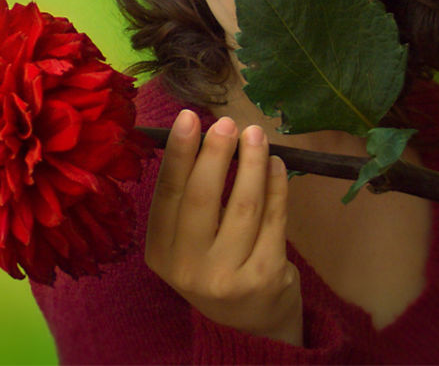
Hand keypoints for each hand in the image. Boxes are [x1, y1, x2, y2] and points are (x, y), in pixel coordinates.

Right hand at [145, 110, 302, 345]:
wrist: (250, 321)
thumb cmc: (214, 263)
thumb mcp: (188, 240)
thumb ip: (189, 197)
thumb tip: (204, 133)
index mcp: (161, 252)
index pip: (167, 193)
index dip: (178, 153)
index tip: (188, 117)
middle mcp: (188, 269)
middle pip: (202, 197)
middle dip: (216, 153)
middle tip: (227, 122)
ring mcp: (228, 277)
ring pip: (243, 205)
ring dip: (252, 162)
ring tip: (256, 135)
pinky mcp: (265, 277)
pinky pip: (273, 218)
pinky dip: (276, 185)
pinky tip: (276, 164)